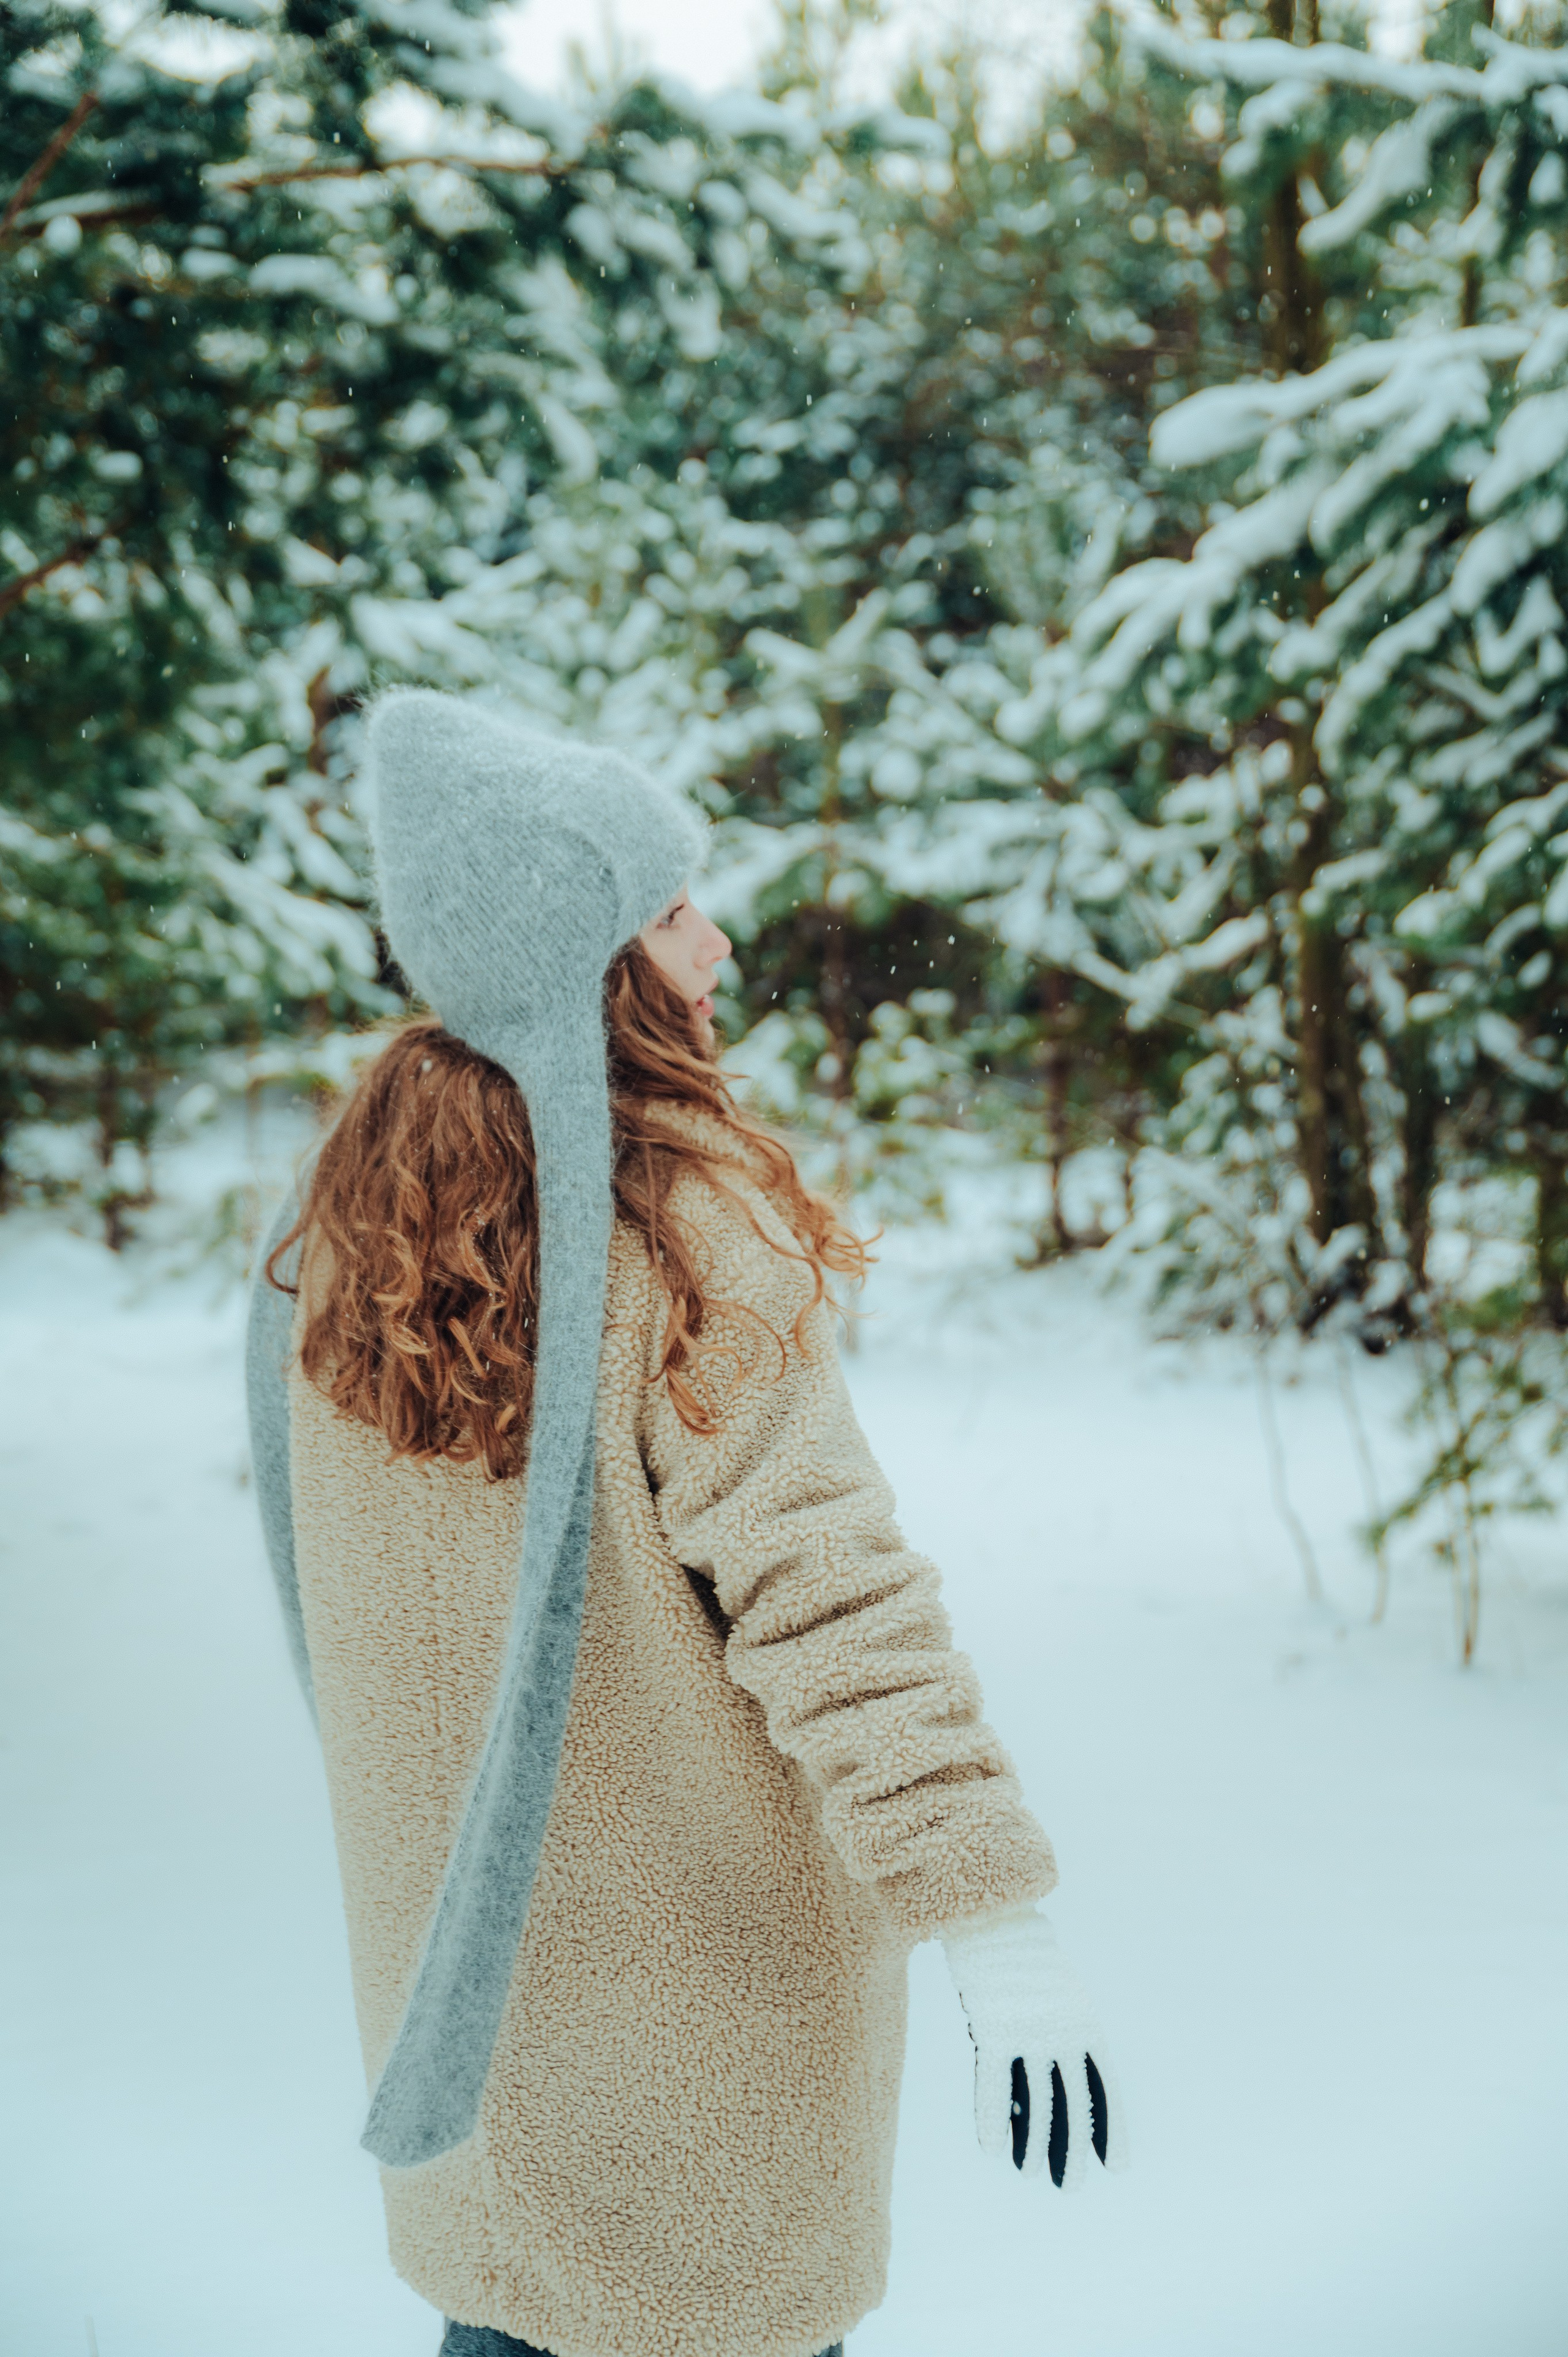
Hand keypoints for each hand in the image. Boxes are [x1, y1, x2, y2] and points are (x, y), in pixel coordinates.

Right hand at [940, 1905, 1123, 2183]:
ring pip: (1035, 2100)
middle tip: (1072, 2186)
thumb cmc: (1026, 1962)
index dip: (1110, 2129)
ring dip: (1035, 2143)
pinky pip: (994, 2083)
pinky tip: (993, 2147)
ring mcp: (1028, 2033)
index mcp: (1084, 2027)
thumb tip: (1052, 2086)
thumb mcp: (1059, 2000)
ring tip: (1034, 2174)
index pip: (1103, 2088)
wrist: (998, 1917)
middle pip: (1072, 2103)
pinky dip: (994, 2116)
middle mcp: (1062, 2035)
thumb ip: (1062, 2039)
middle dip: (1073, 2147)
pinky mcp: (994, 2029)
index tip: (1117, 2167)